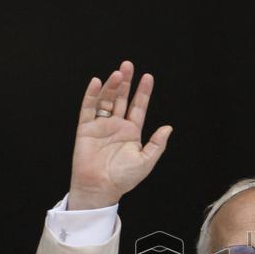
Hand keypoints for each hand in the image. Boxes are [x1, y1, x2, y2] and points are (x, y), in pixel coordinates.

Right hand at [68, 59, 172, 209]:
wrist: (101, 188)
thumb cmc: (123, 178)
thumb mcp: (146, 161)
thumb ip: (157, 144)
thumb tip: (168, 127)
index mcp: (131, 132)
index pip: (138, 107)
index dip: (143, 92)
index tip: (148, 77)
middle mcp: (116, 126)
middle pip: (121, 98)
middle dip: (125, 82)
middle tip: (128, 65)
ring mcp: (101, 125)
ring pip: (106, 100)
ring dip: (111, 86)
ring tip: (118, 73)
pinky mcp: (86, 128)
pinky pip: (88, 108)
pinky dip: (92, 95)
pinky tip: (98, 82)